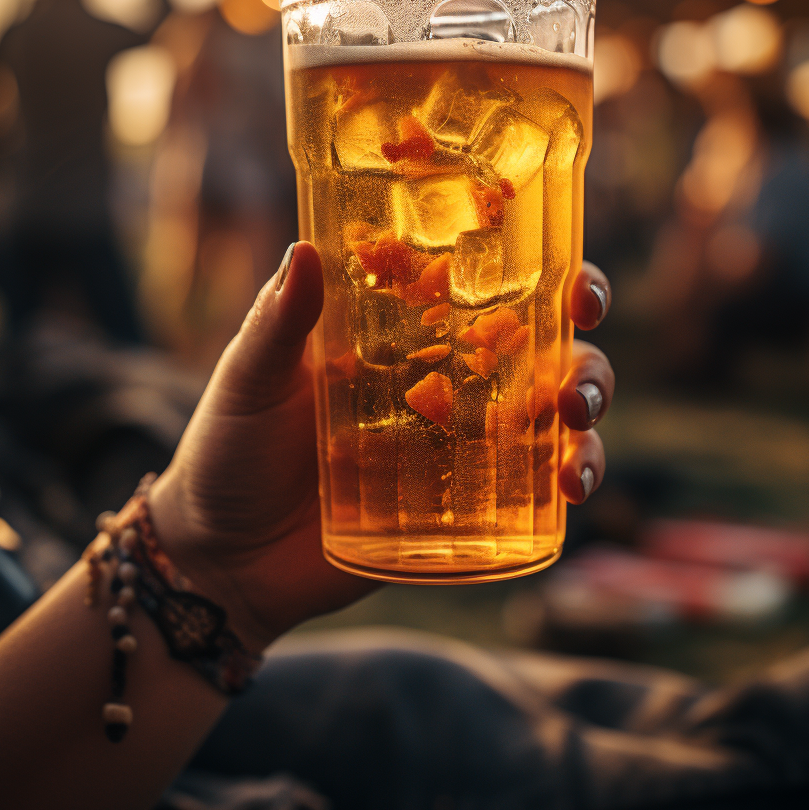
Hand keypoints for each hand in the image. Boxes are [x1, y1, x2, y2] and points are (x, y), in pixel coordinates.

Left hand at [150, 244, 613, 649]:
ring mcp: (460, 452)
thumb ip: (277, 323)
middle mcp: (447, 388)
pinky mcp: (460, 515)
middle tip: (581, 349)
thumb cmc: (228, 452)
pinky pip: (531, 496)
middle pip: (546, 355)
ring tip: (574, 423)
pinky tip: (568, 487)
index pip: (487, 290)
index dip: (546, 274)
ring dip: (588, 415)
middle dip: (585, 349)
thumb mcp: (250, 379)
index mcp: (405, 337)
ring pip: (554, 423)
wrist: (220, 560)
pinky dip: (567, 482)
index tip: (571, 275)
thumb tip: (306, 249)